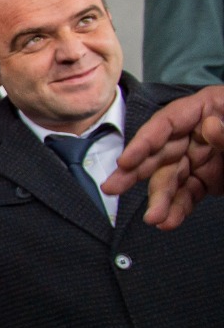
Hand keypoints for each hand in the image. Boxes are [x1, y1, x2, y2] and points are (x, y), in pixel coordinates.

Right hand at [103, 86, 223, 228]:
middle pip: (165, 149)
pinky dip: (179, 209)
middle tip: (113, 188)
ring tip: (155, 219)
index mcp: (214, 105)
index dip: (147, 140)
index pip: (172, 119)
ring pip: (174, 177)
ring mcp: (206, 155)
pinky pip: (189, 193)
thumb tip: (207, 126)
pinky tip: (170, 222)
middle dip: (140, 172)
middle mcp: (204, 130)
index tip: (127, 161)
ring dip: (162, 199)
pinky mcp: (211, 179)